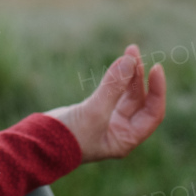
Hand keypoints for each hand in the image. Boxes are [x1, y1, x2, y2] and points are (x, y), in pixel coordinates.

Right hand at [45, 44, 165, 161]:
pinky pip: (111, 91)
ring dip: (128, 74)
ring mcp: (108, 121)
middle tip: (134, 52)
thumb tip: (129, 60)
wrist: (38, 144)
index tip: (156, 68)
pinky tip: (118, 64)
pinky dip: (115, 78)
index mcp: (126, 139)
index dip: (157, 91)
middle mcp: (121, 131)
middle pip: (139, 100)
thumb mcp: (94, 111)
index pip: (152, 113)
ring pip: (126, 94)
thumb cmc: (68, 136)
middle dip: (139, 75)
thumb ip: (112, 86)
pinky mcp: (94, 111)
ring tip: (129, 51)